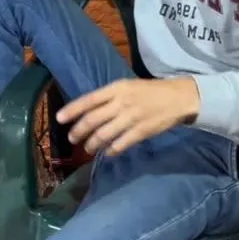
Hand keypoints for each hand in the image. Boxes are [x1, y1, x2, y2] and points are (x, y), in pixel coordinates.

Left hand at [57, 77, 201, 156]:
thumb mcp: (128, 86)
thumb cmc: (151, 91)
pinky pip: (120, 144)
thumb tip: (88, 110)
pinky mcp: (141, 131)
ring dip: (92, 144)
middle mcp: (122, 102)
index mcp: (117, 88)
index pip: (89, 99)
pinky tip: (108, 153)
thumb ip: (109, 97)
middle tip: (72, 139)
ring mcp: (132, 118)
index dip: (72, 110)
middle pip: (92, 120)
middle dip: (79, 131)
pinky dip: (111, 151)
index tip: (59, 118)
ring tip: (88, 148)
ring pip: (104, 134)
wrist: (179, 97)